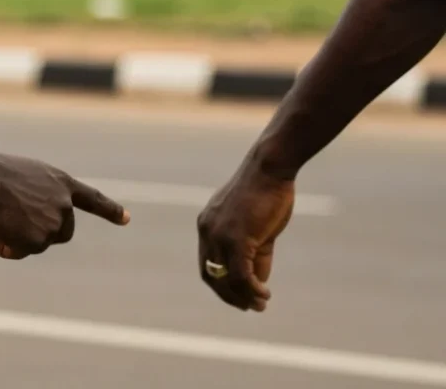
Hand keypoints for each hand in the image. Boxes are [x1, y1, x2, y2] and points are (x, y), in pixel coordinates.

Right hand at [0, 154, 129, 259]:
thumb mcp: (21, 177)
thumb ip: (34, 196)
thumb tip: (22, 221)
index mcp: (59, 181)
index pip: (92, 198)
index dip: (110, 210)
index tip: (126, 219)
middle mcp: (64, 203)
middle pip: (61, 233)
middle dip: (40, 235)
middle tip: (11, 226)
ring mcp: (54, 223)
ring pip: (36, 243)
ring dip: (14, 239)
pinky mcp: (40, 241)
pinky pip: (19, 252)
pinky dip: (3, 247)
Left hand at [197, 163, 294, 311]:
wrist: (269, 169)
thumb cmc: (266, 193)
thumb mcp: (257, 228)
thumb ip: (255, 254)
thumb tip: (257, 283)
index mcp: (207, 226)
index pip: (207, 264)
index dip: (220, 284)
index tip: (238, 295)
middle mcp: (207, 232)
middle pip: (211, 275)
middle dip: (229, 295)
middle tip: (249, 307)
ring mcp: (219, 236)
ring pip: (226, 278)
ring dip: (243, 296)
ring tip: (260, 304)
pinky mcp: (236, 239)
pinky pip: (240, 274)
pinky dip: (252, 288)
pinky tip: (264, 294)